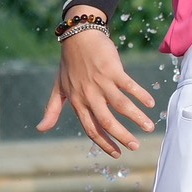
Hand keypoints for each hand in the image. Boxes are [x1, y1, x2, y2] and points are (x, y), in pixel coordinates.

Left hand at [37, 14, 155, 158]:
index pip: (92, 128)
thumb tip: (40, 129)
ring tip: (149, 127)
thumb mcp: (59, 88)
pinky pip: (129, 86)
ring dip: (136, 118)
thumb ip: (52, 110)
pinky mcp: (113, 70)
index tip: (118, 154)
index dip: (104, 143)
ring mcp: (102, 83)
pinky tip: (150, 103)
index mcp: (78, 102)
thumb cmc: (69, 64)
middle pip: (107, 121)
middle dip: (122, 136)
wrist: (78, 37)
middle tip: (136, 146)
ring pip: (121, 105)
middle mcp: (90, 95)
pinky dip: (141, 95)